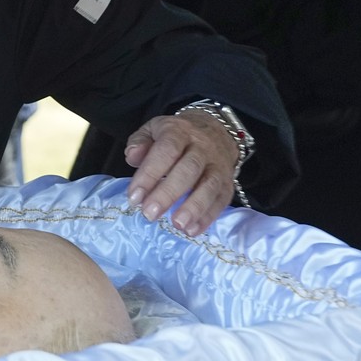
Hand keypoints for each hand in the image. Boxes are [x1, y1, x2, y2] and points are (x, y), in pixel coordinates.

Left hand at [122, 112, 239, 236]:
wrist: (215, 130)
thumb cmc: (176, 136)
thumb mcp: (153, 130)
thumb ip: (140, 142)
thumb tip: (132, 157)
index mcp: (179, 132)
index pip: (166, 151)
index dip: (150, 174)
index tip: (134, 197)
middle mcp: (202, 147)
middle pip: (188, 169)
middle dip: (168, 194)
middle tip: (150, 214)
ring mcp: (218, 165)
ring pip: (209, 185)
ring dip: (194, 207)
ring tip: (177, 224)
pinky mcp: (228, 182)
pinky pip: (221, 199)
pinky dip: (208, 217)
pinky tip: (192, 230)